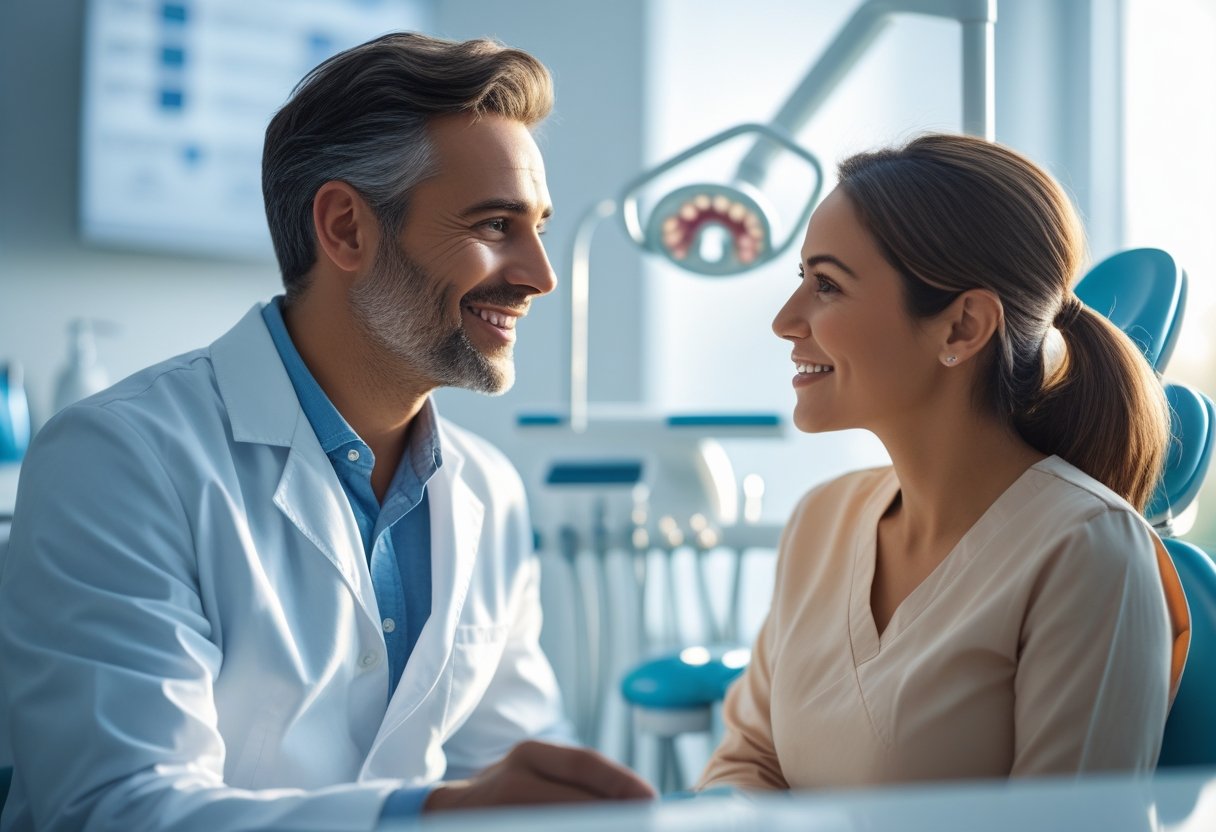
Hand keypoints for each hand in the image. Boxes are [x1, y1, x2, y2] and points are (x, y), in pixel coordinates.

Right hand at [423, 740, 655, 811]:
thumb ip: (578, 782)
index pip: (585, 763)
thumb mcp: (538, 772)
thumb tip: (639, 801)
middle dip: (615, 816)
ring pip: (562, 820)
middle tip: (647, 824)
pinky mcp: (498, 826)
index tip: (653, 800)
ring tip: (626, 828)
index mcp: (529, 754)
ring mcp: (503, 809)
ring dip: (599, 827)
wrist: (451, 812)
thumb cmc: (511, 792)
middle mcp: (514, 779)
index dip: (623, 782)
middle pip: (576, 800)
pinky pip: (544, 829)